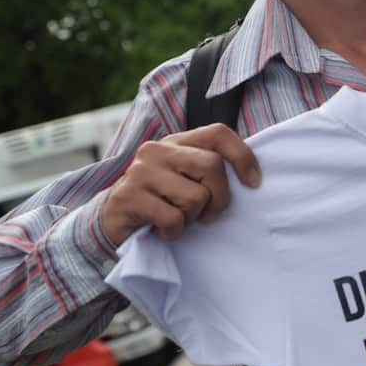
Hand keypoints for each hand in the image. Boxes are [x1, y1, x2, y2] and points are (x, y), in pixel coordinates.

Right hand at [100, 124, 260, 245]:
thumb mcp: (186, 180)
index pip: (218, 133)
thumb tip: (252, 177)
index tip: (254, 183)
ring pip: (195, 197)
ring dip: (192, 218)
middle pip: (212, 166)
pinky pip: (173, 219)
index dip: (242, 156)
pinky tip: (162, 230)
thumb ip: (209, 170)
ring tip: (177, 218)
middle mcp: (157, 151)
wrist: (111, 223)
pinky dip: (174, 232)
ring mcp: (140, 172)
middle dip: (219, 198)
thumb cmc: (160, 202)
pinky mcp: (128, 197)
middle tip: (207, 214)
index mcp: (176, 142)